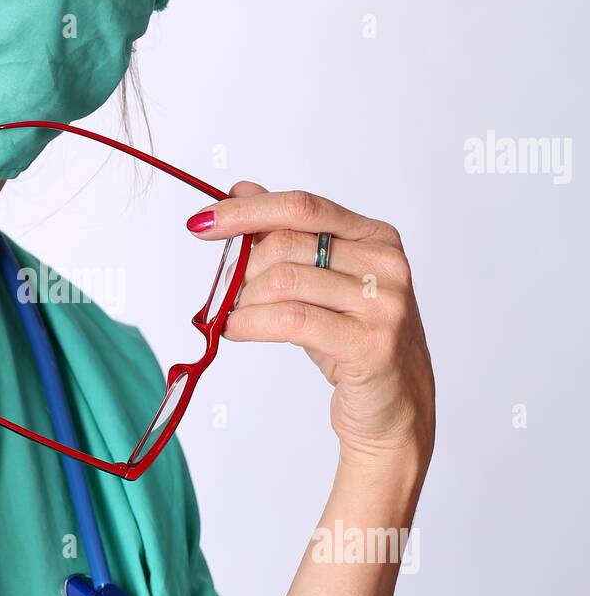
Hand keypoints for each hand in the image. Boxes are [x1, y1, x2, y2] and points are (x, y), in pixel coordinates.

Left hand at [187, 184, 434, 473]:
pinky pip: (292, 321)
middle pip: (288, 245)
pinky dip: (251, 323)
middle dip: (242, 267)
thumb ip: (288, 235)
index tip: (202, 222)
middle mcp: (386, 264)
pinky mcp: (371, 344)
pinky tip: (235, 330)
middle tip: (223, 291)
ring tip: (230, 315)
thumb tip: (241, 190)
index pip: (301, 207)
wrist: (393, 406)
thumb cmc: (354, 340)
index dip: (246, 212)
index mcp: (376, 237)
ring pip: (284, 282)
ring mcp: (383, 304)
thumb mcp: (323, 282)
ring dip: (243, 300)